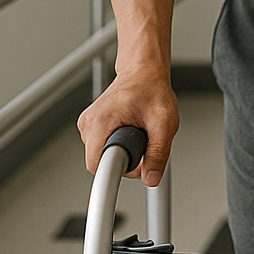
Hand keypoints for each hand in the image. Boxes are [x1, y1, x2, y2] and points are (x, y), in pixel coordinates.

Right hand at [77, 70, 178, 185]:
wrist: (143, 72)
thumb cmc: (152, 89)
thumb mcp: (164, 123)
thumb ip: (158, 153)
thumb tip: (151, 178)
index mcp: (101, 121)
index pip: (97, 166)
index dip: (115, 173)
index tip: (119, 182)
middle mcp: (89, 123)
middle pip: (100, 161)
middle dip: (125, 160)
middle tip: (143, 143)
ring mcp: (88, 123)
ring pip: (102, 155)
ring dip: (122, 151)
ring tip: (137, 131)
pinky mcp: (91, 125)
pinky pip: (102, 146)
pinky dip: (117, 143)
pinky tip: (129, 129)